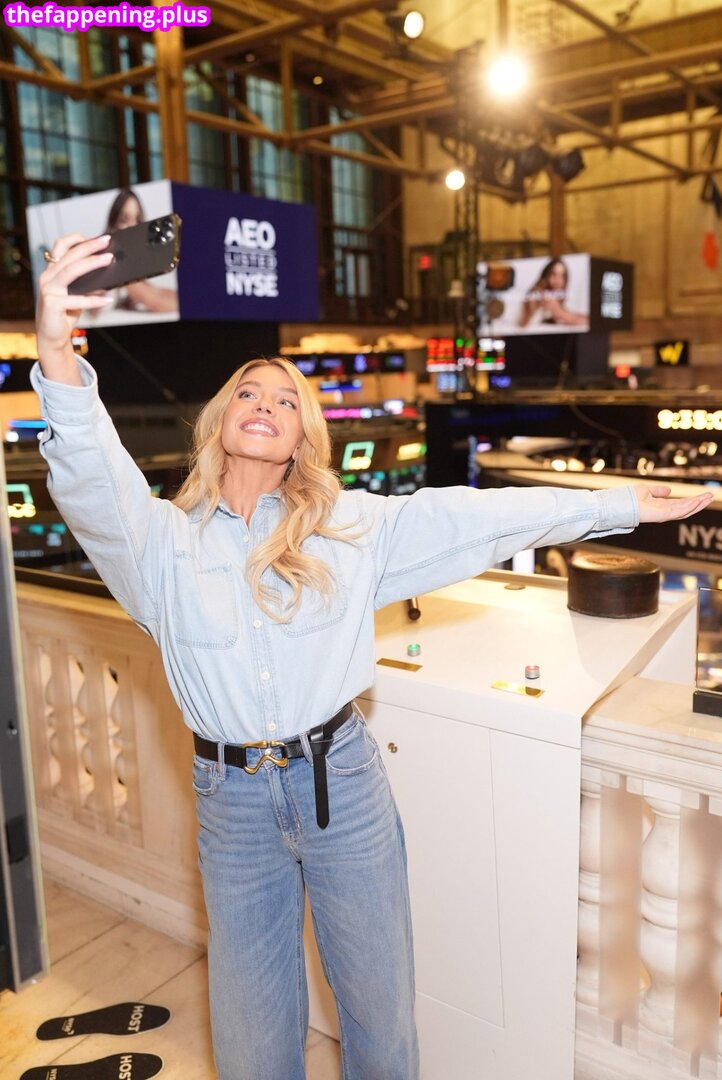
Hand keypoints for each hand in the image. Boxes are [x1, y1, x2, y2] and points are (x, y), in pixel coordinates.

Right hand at [36, 232, 113, 356]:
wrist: (52, 337)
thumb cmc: (64, 314)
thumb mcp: (75, 295)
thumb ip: (85, 283)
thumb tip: (105, 272)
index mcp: (51, 271)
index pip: (60, 246)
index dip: (76, 239)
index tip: (95, 238)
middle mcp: (47, 277)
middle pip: (70, 255)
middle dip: (90, 246)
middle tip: (107, 241)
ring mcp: (48, 289)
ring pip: (71, 271)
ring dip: (92, 263)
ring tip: (109, 259)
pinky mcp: (52, 304)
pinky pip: (77, 299)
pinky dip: (94, 299)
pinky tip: (107, 300)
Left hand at [635, 484, 713, 522]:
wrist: (621, 503)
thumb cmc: (630, 498)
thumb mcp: (647, 490)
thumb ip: (659, 491)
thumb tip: (669, 490)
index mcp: (662, 506)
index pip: (681, 504)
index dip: (693, 500)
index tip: (703, 495)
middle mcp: (665, 511)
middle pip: (686, 508)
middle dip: (699, 502)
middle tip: (711, 496)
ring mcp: (664, 514)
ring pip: (685, 510)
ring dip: (697, 504)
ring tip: (708, 498)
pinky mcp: (662, 515)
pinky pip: (678, 511)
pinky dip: (688, 507)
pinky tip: (697, 502)